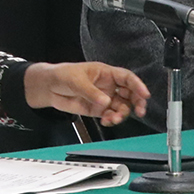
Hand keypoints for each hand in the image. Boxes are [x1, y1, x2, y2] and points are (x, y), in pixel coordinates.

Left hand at [23, 62, 150, 125]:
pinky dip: (111, 120)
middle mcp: (108, 86)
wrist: (49, 88)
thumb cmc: (62, 75)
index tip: (144, 94)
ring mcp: (104, 98)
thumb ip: (91, 92)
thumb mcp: (76, 80)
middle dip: (136, 102)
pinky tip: (107, 120)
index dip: (138, 85)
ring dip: (121, 114)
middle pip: (130, 94)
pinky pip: (110, 116)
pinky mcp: (98, 110)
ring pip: (121, 107)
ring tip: (114, 118)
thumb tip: (106, 101)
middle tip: (139, 110)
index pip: (127, 78)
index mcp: (106, 73)